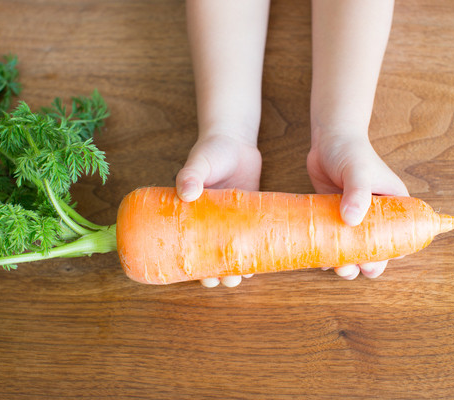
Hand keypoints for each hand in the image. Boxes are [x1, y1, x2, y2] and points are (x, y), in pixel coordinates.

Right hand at [176, 133, 261, 286]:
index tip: (205, 279)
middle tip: (230, 281)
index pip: (191, 250)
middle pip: (214, 257)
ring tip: (248, 276)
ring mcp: (232, 220)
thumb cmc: (211, 151)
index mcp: (193, 217)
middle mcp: (212, 223)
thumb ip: (190, 175)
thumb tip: (186, 192)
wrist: (234, 139)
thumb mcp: (198, 163)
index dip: (197, 268)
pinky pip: (254, 235)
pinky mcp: (251, 212)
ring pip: (235, 251)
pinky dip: (258, 248)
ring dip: (240, 266)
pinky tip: (267, 259)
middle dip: (221, 274)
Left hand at [307, 130, 408, 279]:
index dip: (390, 254)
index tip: (372, 263)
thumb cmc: (350, 151)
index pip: (401, 238)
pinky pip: (335, 241)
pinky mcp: (334, 217)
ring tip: (334, 267)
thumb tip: (352, 220)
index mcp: (395, 206)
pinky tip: (319, 259)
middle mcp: (377, 216)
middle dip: (366, 264)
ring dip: (346, 263)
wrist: (327, 139)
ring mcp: (355, 218)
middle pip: (377, 249)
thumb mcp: (358, 171)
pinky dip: (329, 252)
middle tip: (351, 268)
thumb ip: (357, 193)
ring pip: (354, 249)